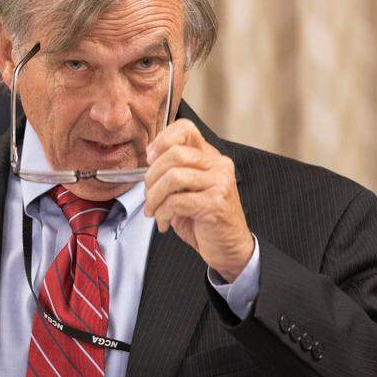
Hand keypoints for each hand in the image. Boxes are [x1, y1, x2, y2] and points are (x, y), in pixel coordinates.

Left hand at [143, 119, 253, 281]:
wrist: (228, 248)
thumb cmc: (203, 219)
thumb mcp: (185, 190)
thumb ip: (171, 172)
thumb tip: (147, 162)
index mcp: (209, 157)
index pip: (185, 129)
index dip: (161, 140)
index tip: (149, 158)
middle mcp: (218, 165)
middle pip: (174, 153)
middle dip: (151, 176)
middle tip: (148, 194)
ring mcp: (220, 183)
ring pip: (173, 177)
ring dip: (155, 197)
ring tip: (153, 210)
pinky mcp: (216, 203)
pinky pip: (177, 201)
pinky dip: (162, 213)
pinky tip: (164, 222)